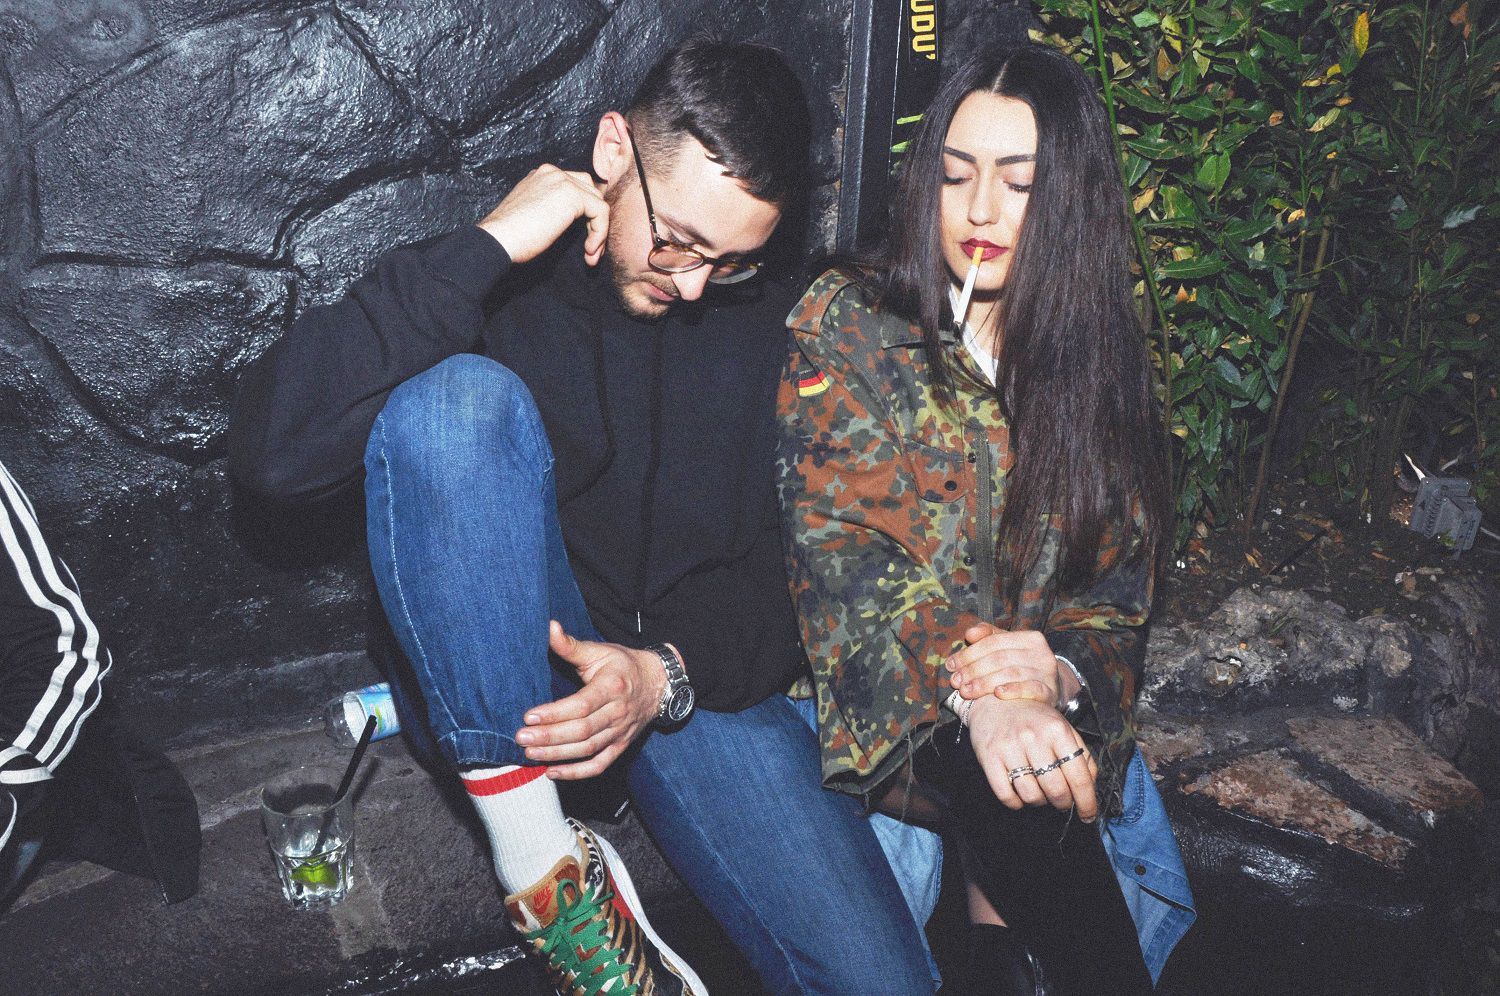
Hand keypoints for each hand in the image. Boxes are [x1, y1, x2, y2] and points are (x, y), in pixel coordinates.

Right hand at [477, 164, 608, 267]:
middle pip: (590, 192)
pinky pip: (601, 211)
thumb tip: (570, 221)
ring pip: (597, 202)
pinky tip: (588, 250)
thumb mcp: (535, 216)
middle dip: (595, 222)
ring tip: (590, 253)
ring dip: (599, 230)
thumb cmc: (511, 236)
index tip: (582, 241)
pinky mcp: (572, 195)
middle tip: (591, 249)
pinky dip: (600, 232)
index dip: (584, 215)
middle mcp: (552, 173)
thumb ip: (552, 210)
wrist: (499, 239)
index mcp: (542, 176)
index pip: (575, 187)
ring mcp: (562, 181)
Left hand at [513, 621, 667, 779]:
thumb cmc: (622, 665)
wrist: (658, 683)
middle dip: (550, 737)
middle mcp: (618, 712)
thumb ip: (571, 645)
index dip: (555, 713)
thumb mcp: (599, 651)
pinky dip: (576, 773)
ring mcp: (621, 732)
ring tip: (530, 754)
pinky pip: (599, 765)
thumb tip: (550, 627)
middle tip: (521, 738)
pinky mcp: (621, 746)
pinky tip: (552, 772)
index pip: (581, 705)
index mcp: (613, 686)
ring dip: (557, 755)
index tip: (529, 717)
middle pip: (582, 731)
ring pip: (587, 750)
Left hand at [947, 625, 1060, 705]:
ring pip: (1010, 673)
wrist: (1052, 688)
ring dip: (984, 683)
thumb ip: (988, 636)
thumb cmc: (1022, 665)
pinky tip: (998, 694)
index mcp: (1030, 637)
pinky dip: (1013, 690)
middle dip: (973, 670)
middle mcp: (1041, 652)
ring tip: (966, 691)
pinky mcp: (1050, 691)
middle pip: (1000, 658)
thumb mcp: (1007, 647)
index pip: (993, 642)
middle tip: (955, 681)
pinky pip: (1030, 689)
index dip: (969, 653)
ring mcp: (1047, 672)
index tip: (951, 665)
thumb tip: (969, 633)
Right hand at [967, 696, 1099, 820]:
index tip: (1089, 815)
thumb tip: (1091, 787)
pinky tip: (1020, 794)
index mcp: (1057, 730)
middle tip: (1061, 801)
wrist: (993, 702)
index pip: (1079, 776)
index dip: (1087, 801)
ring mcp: (1009, 747)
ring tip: (1039, 792)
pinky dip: (1016, 803)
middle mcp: (1034, 737)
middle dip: (1063, 803)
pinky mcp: (989, 757)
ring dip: (1039, 802)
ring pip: (1031, 795)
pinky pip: (1006, 795)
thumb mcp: (1062, 728)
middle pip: (1056, 790)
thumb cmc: (1033, 719)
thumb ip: (1082, 755)